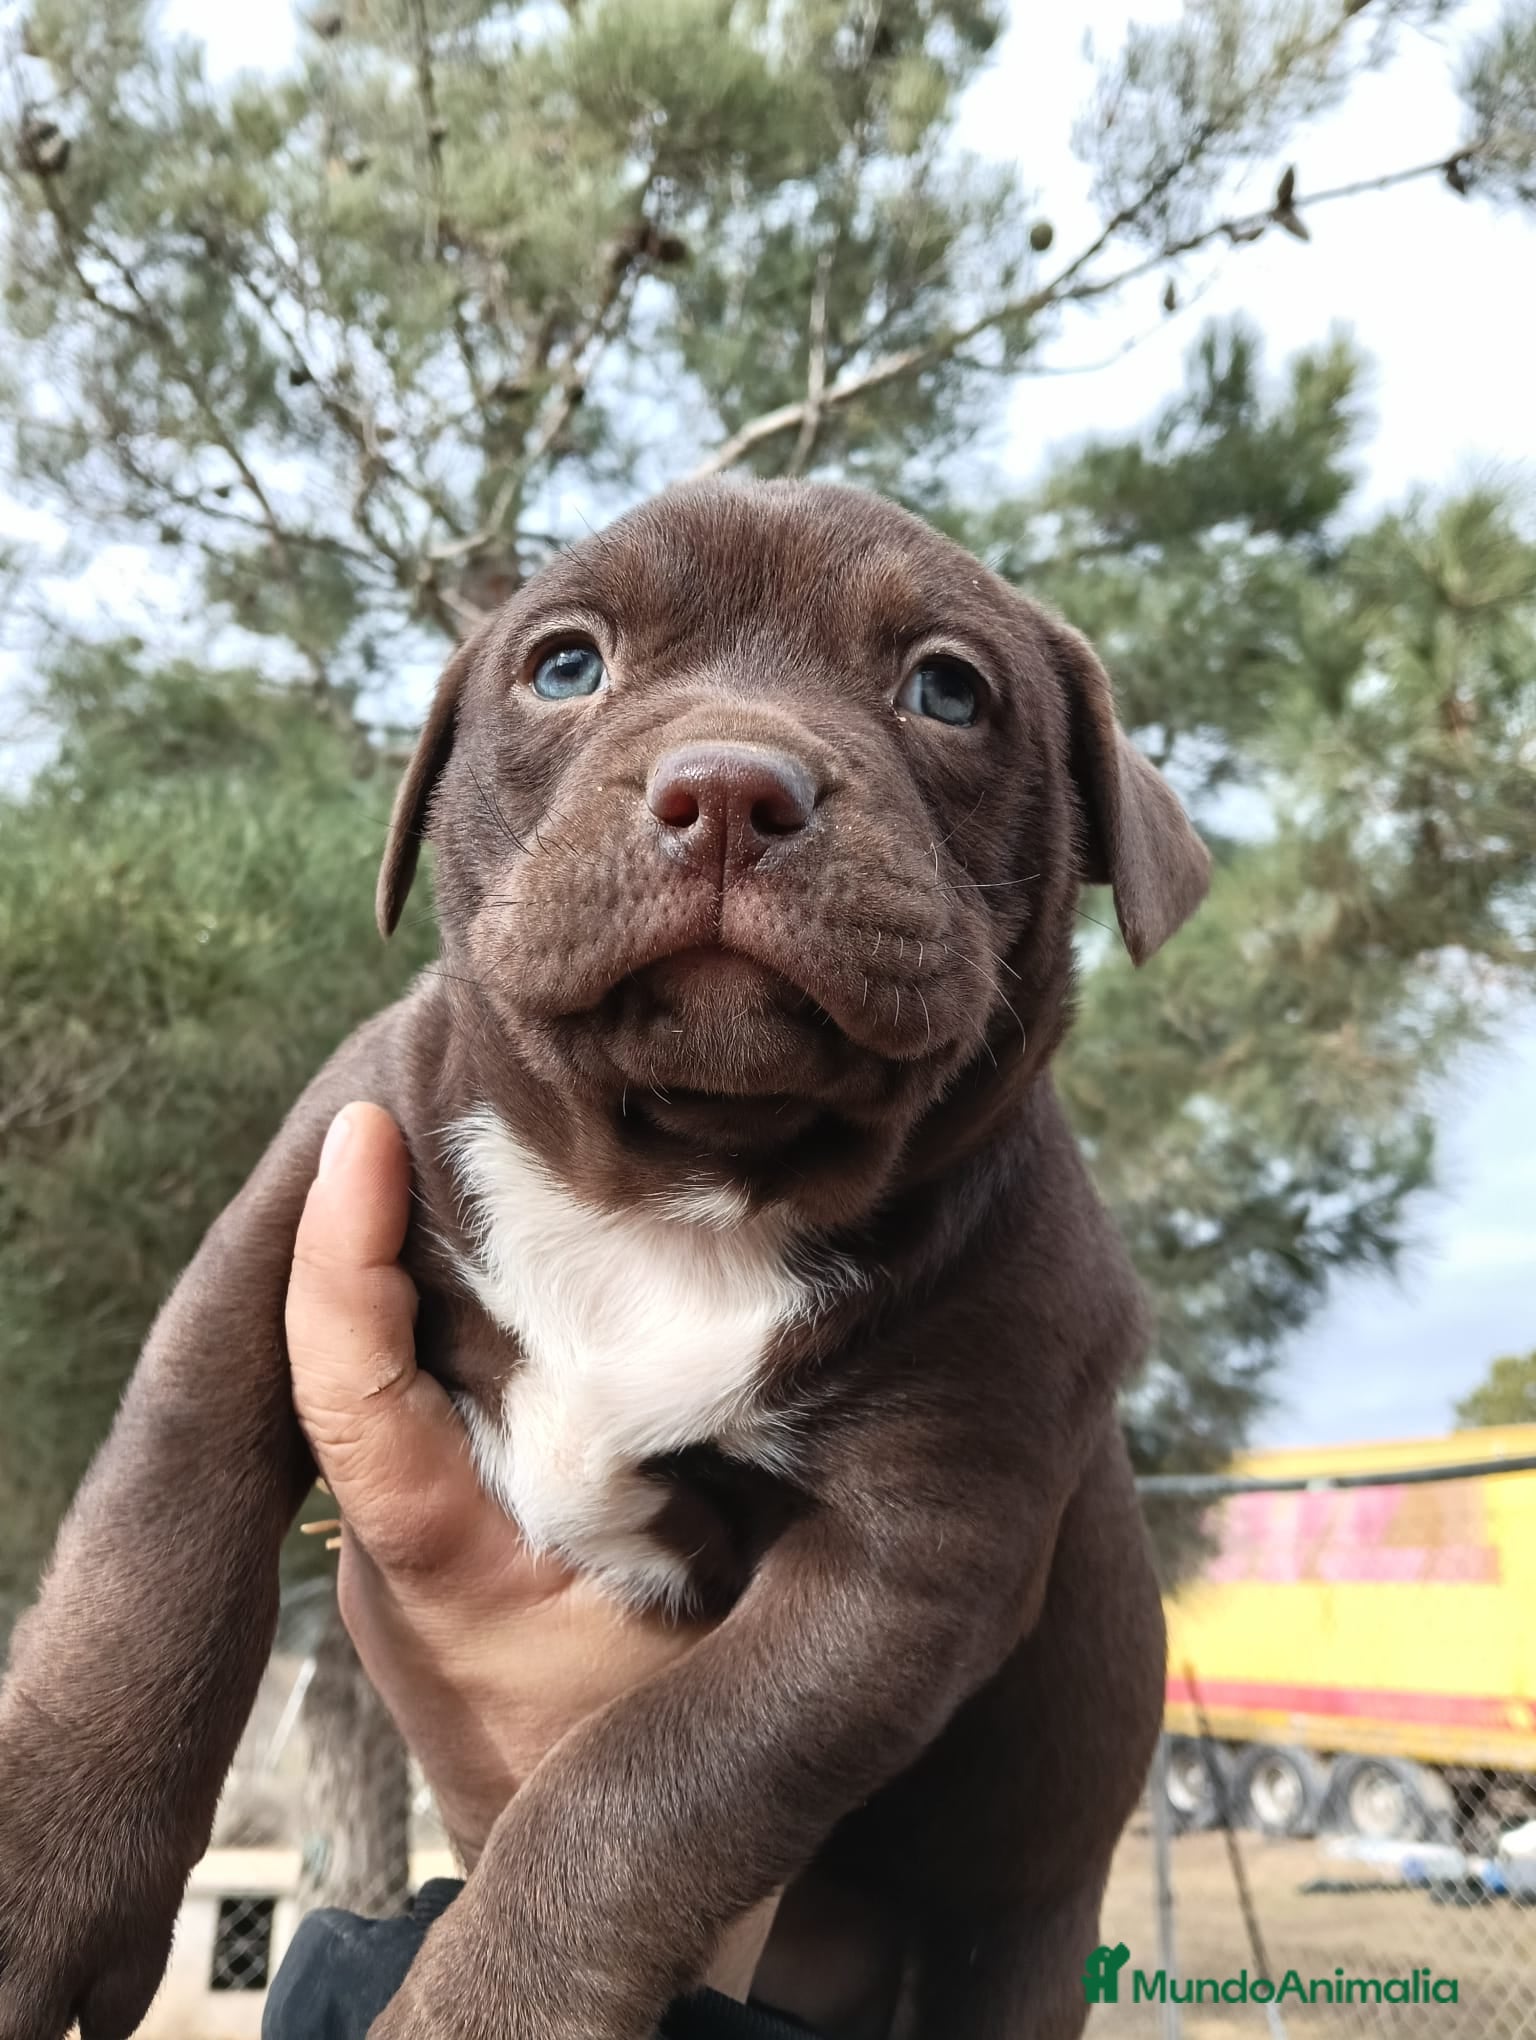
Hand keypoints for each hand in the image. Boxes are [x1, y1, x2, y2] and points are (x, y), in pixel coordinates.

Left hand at [285, 1102, 708, 1866]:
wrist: (617, 1848)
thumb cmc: (672, 1737)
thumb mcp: (718, 1621)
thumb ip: (701, 1502)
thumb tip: (758, 1341)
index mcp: (441, 1558)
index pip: (352, 1396)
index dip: (337, 1263)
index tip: (363, 1136)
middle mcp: (398, 1534)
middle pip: (373, 1338)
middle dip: (399, 1203)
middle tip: (460, 1056)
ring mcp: (407, 1525)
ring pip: (416, 1352)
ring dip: (456, 1238)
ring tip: (517, 1104)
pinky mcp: (434, 1517)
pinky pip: (437, 1383)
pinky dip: (476, 1295)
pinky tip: (557, 1219)